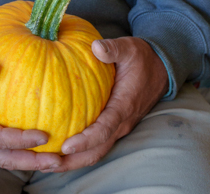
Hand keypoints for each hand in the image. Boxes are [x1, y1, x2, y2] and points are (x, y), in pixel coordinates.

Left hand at [51, 37, 168, 171]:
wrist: (161, 68)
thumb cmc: (142, 57)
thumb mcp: (129, 48)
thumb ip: (112, 48)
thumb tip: (96, 47)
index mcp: (124, 105)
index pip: (104, 129)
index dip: (85, 140)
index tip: (65, 146)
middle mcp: (122, 122)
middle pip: (98, 150)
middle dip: (74, 160)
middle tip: (47, 163)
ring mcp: (119, 126)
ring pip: (98, 151)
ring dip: (75, 160)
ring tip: (49, 163)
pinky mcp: (114, 125)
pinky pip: (98, 144)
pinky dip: (80, 151)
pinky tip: (59, 150)